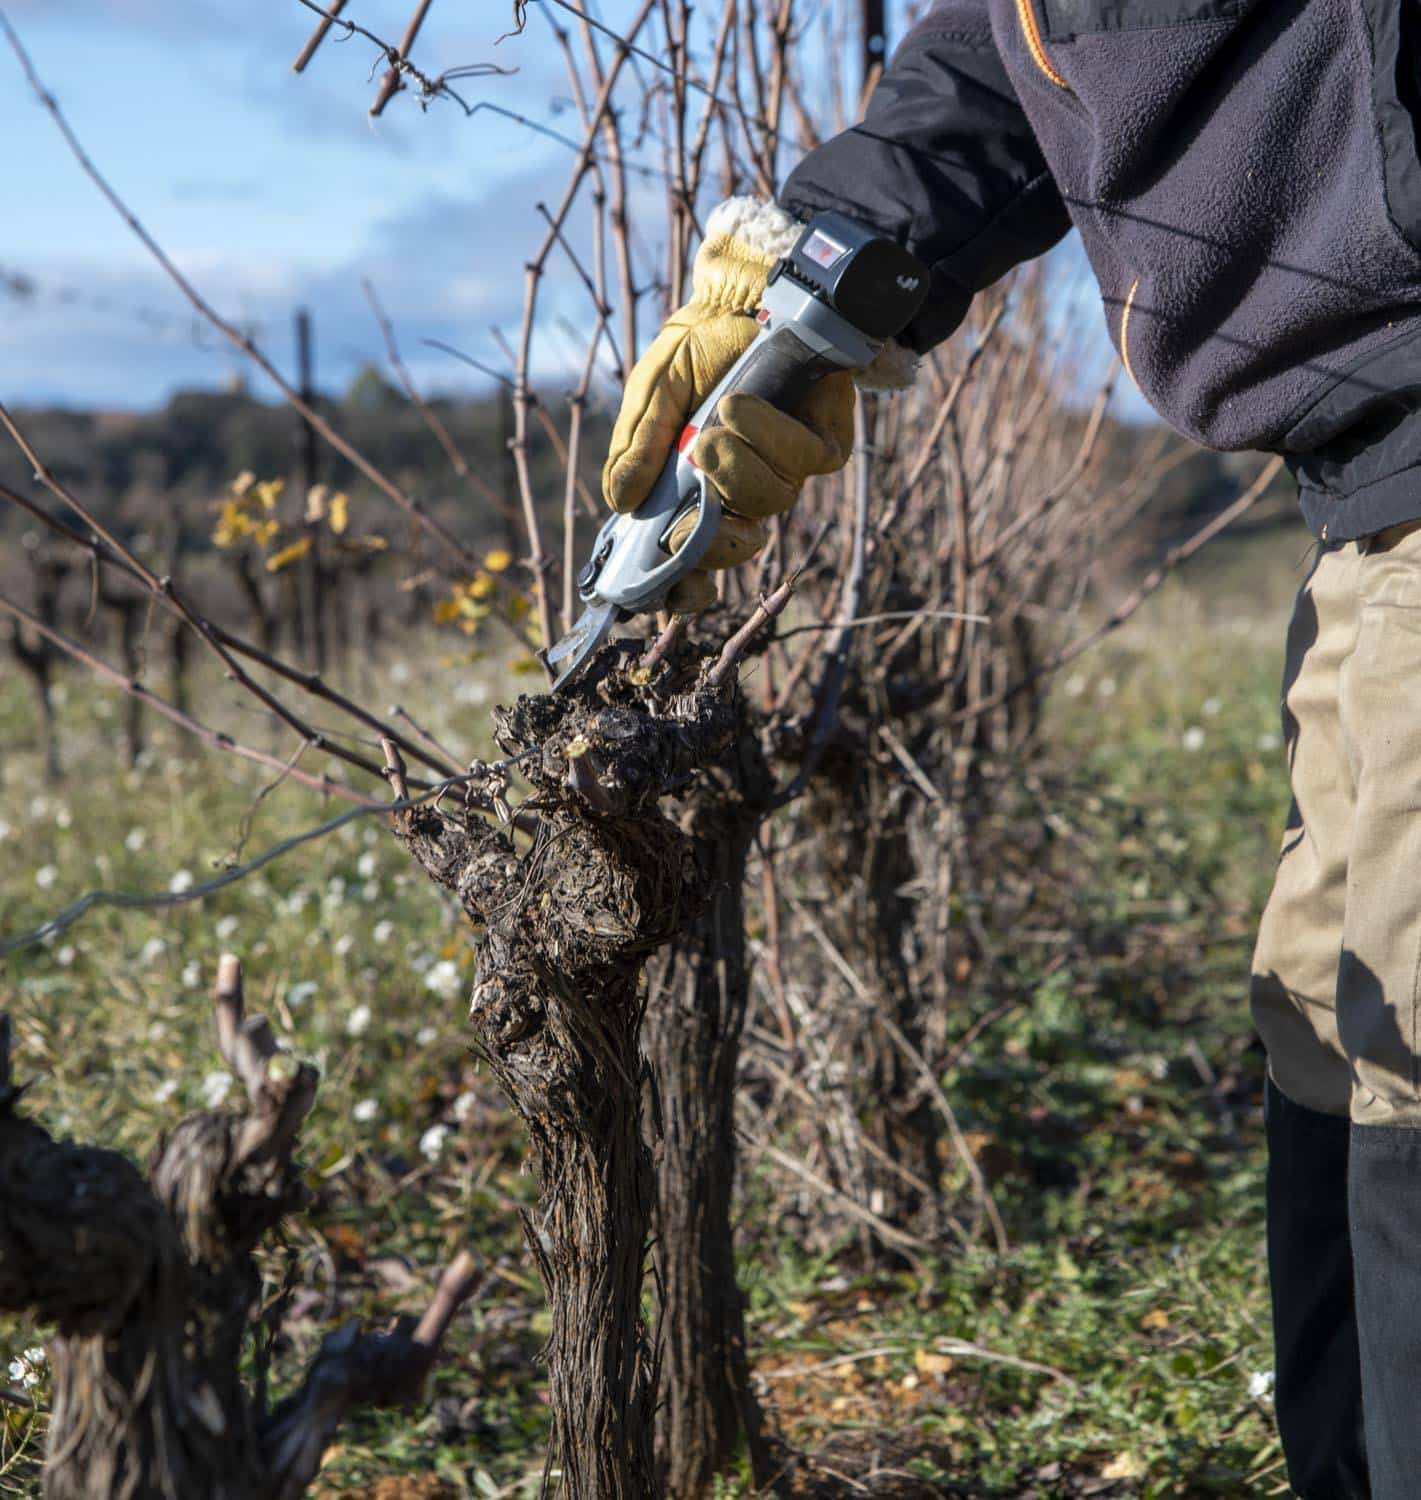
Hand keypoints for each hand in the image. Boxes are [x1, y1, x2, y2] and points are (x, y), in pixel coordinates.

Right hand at [601, 200, 855, 612]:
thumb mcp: (652, 394)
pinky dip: (766, 432)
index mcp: (695, 494)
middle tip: (690, 504)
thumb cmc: (697, 350)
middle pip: (737, 547)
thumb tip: (619, 504)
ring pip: (769, 503)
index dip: (685, 591)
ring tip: (714, 426)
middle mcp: (742, 492)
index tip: (672, 591)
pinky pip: (803, 460)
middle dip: (713, 534)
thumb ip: (637, 447)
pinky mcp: (824, 445)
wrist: (747, 294)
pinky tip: (741, 403)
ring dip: (736, 467)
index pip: (695, 565)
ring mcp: (785, 471)